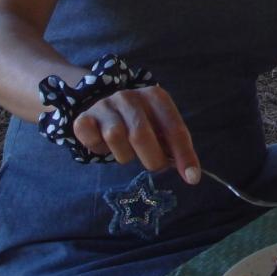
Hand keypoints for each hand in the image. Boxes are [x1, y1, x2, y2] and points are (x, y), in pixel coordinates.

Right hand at [73, 86, 201, 183]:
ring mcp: (105, 105)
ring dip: (125, 155)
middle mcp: (130, 97)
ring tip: (127, 150)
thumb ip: (174, 146)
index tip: (192, 178)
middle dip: (152, 159)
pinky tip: (105, 145)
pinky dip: (99, 149)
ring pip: (115, 138)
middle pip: (141, 135)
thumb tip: (190, 174)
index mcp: (156, 97)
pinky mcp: (84, 118)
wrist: (106, 107)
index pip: (174, 128)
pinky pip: (91, 140)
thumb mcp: (160, 128)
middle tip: (153, 163)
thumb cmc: (140, 122)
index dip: (184, 155)